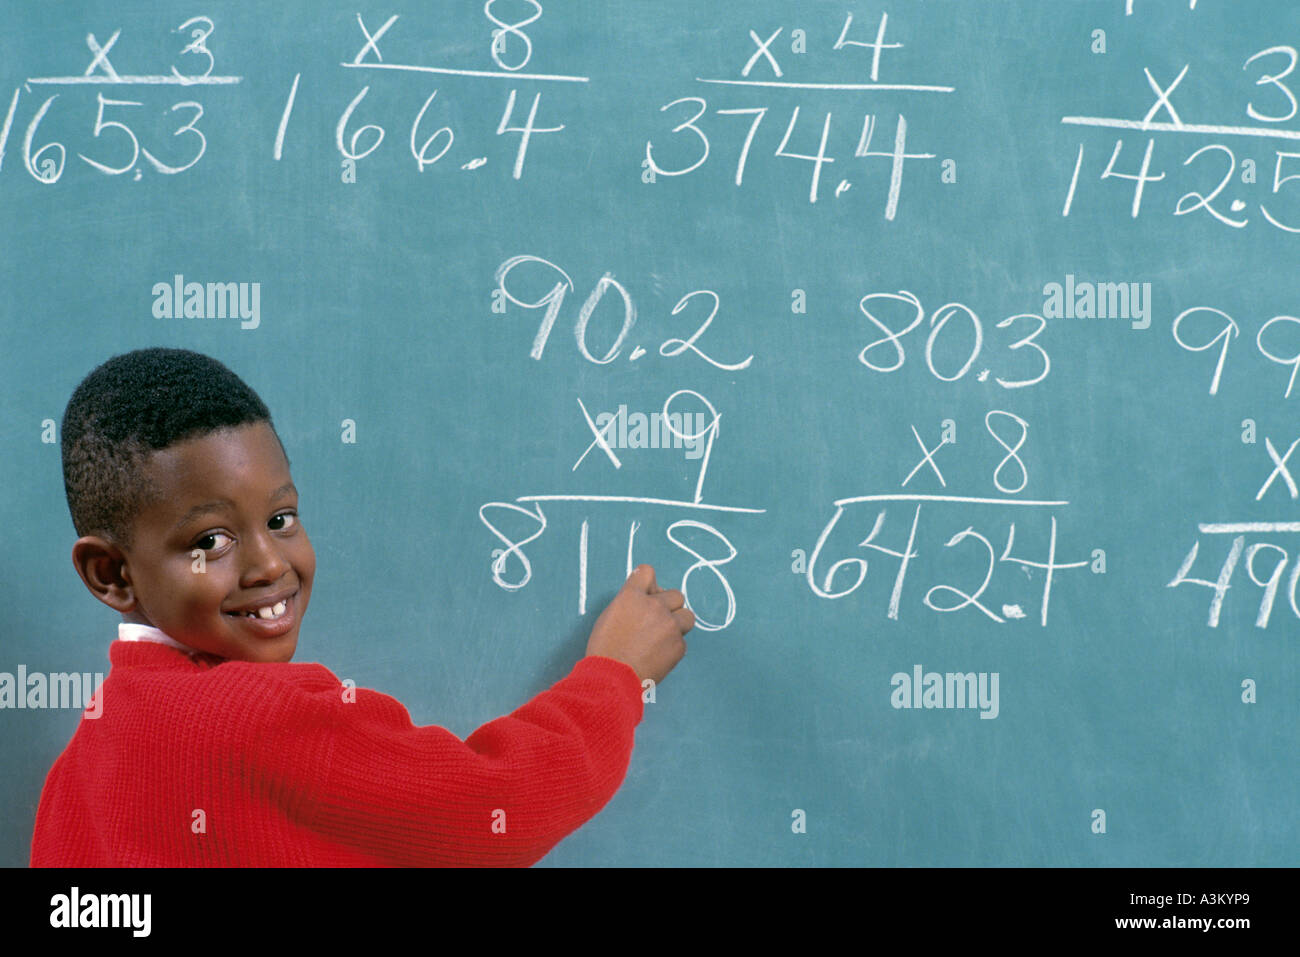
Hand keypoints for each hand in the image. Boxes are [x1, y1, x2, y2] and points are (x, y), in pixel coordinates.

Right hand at [585, 565, 691, 683]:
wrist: (613, 678)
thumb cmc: (605, 649)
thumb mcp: (609, 616)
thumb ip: (629, 602)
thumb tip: (644, 598)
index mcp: (633, 596)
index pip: (648, 572)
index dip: (648, 584)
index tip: (647, 594)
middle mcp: (655, 606)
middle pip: (675, 595)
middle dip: (667, 606)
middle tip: (656, 620)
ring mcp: (670, 626)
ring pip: (687, 616)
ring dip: (677, 623)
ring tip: (663, 637)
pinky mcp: (679, 646)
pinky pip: (682, 640)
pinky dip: (673, 646)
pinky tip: (658, 655)